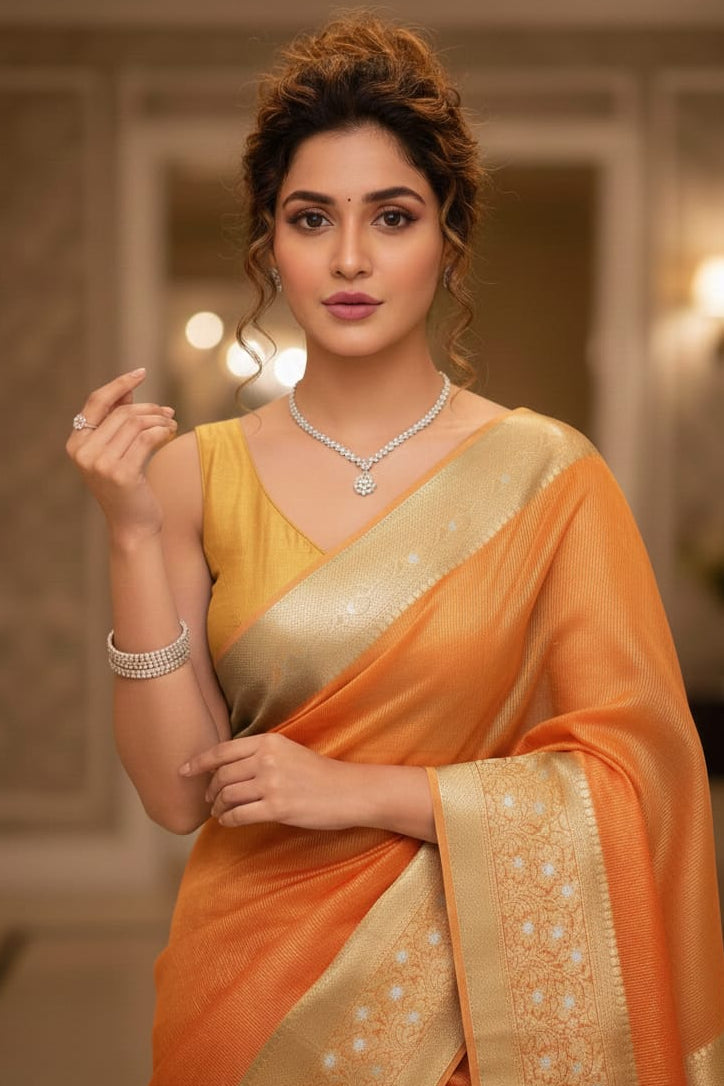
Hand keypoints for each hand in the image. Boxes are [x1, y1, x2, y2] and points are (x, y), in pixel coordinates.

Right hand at [66, 368, 177, 542]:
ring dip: (159, 420)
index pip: (96, 402)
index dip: (119, 384)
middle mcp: (83, 453)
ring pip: (136, 423)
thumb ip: (117, 423)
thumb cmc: (127, 488)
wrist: (133, 526)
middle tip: (169, 413)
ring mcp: (100, 464)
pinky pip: (147, 438)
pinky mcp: (121, 473)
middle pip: (122, 411)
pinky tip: (171, 434)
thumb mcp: (117, 452)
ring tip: (172, 425)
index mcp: (76, 444)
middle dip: (149, 408)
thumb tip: (126, 391)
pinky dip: (163, 431)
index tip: (141, 372)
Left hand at [180, 732, 353, 830]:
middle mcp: (267, 759)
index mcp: (268, 741)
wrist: (349, 791)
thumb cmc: (319, 773)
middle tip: (209, 799)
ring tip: (219, 813)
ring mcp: (272, 784)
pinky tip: (228, 822)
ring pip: (227, 796)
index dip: (198, 762)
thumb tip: (226, 768)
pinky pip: (238, 816)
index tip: (183, 771)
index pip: (223, 751)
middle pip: (222, 776)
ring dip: (217, 808)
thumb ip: (260, 755)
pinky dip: (227, 821)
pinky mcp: (277, 808)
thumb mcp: (288, 751)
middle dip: (210, 790)